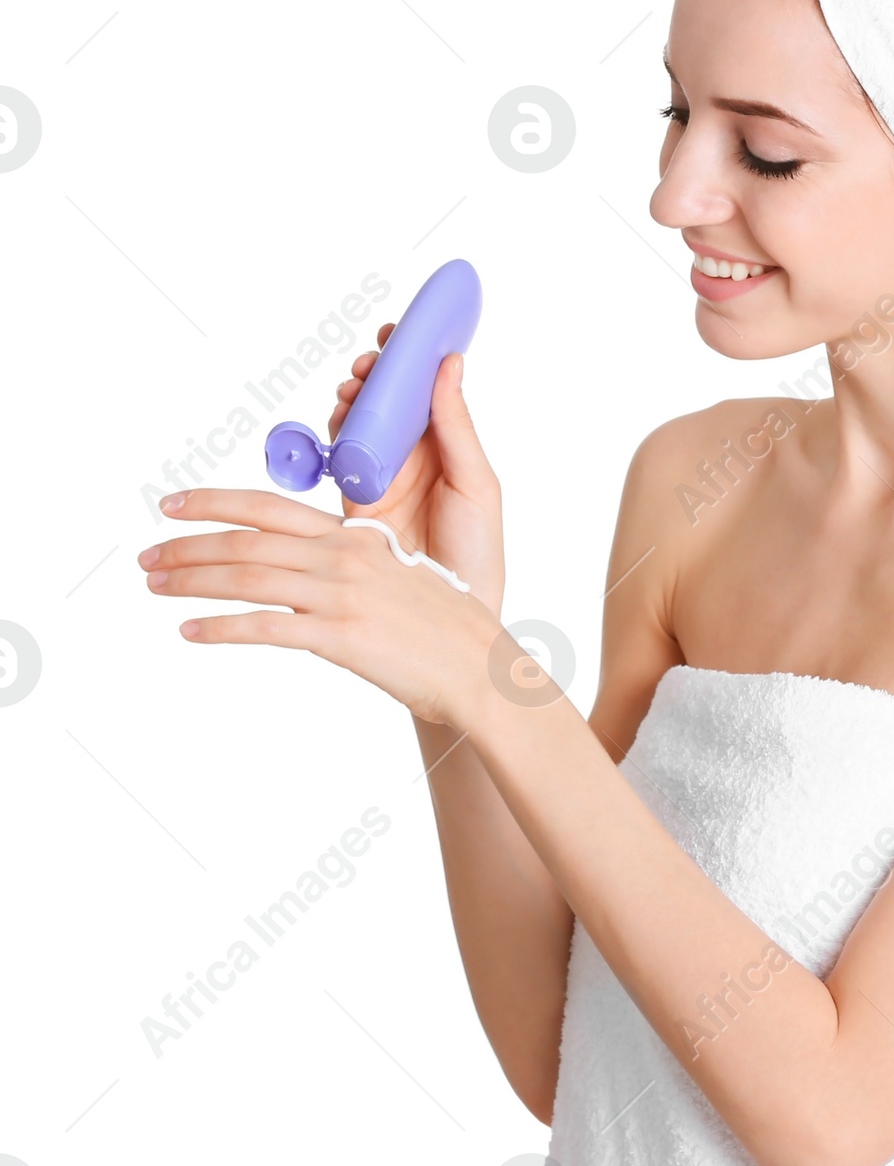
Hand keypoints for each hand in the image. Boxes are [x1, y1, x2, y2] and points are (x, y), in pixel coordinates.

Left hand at [138, 488, 504, 724]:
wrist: (475, 664)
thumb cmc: (441, 625)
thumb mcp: (397, 575)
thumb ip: (349, 563)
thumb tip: (303, 570)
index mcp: (357, 536)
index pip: (270, 507)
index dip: (216, 502)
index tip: (174, 503)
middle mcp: (343, 557)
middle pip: (248, 540)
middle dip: (188, 543)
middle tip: (147, 553)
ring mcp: (340, 595)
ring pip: (248, 577)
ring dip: (191, 581)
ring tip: (155, 586)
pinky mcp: (339, 637)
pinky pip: (265, 628)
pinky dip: (221, 628)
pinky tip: (190, 632)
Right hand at [331, 326, 505, 619]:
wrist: (452, 611)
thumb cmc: (477, 551)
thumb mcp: (476, 482)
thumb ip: (457, 425)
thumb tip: (451, 362)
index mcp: (447, 445)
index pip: (425, 388)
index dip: (409, 356)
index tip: (397, 329)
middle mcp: (412, 455)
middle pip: (385, 399)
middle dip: (373, 374)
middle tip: (368, 363)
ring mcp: (380, 474)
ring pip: (358, 423)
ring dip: (351, 399)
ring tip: (352, 390)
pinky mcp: (352, 500)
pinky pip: (336, 457)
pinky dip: (331, 434)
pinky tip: (337, 421)